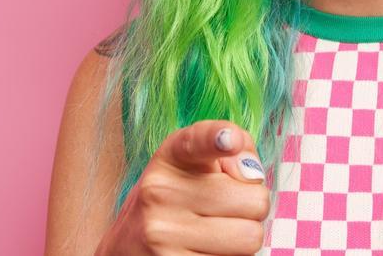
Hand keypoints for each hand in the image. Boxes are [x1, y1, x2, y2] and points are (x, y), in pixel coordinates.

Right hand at [95, 120, 270, 255]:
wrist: (127, 245)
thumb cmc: (178, 199)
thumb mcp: (198, 165)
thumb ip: (234, 154)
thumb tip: (252, 174)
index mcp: (172, 156)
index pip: (197, 141)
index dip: (217, 137)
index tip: (228, 140)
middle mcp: (162, 191)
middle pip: (255, 201)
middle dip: (251, 209)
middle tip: (224, 210)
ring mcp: (163, 233)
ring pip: (250, 238)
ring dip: (242, 239)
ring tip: (214, 233)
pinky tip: (204, 251)